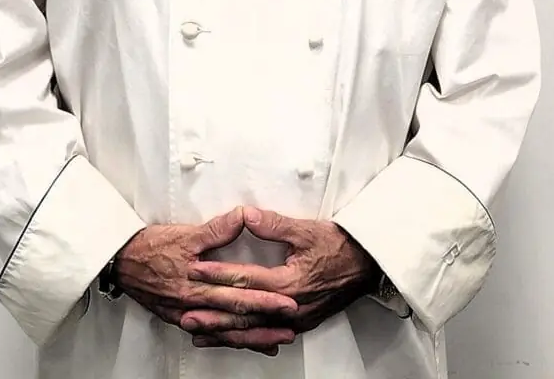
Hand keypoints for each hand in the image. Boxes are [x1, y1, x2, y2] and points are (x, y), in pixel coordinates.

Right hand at [113, 206, 298, 355]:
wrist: (121, 261)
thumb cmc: (151, 247)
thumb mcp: (185, 234)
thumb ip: (217, 229)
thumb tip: (244, 217)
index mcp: (198, 284)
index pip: (239, 295)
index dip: (265, 300)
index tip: (288, 302)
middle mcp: (195, 305)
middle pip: (236, 318)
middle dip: (265, 324)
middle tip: (290, 326)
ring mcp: (187, 315)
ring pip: (225, 332)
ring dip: (251, 338)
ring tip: (275, 342)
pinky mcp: (181, 318)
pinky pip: (210, 334)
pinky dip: (228, 340)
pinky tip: (242, 342)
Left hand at [184, 206, 381, 347]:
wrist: (368, 264)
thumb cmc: (339, 245)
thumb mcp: (306, 229)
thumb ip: (272, 224)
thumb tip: (245, 215)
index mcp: (289, 282)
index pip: (245, 279)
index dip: (217, 274)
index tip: (194, 270)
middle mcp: (290, 307)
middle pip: (244, 313)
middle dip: (213, 314)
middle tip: (185, 314)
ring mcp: (295, 319)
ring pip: (253, 330)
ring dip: (224, 332)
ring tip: (198, 333)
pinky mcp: (300, 323)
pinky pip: (266, 334)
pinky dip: (245, 338)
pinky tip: (230, 339)